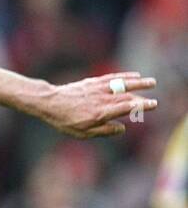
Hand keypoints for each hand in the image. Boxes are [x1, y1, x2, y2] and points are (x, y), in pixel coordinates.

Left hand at [35, 72, 156, 137]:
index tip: (152, 105)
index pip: (125, 109)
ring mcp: (98, 89)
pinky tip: (134, 75)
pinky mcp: (94, 82)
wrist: (50, 103)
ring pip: (122, 85)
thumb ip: (104, 130)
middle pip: (126, 97)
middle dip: (142, 96)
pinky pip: (112, 78)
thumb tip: (122, 127)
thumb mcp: (82, 132)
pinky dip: (124, 76)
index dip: (140, 106)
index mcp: (100, 114)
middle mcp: (101, 100)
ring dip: (138, 83)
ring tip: (151, 82)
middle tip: (156, 99)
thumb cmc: (65, 121)